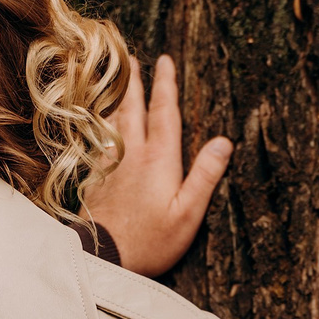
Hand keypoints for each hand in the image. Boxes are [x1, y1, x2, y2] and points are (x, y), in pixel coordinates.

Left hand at [87, 56, 231, 277]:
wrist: (103, 258)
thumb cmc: (150, 241)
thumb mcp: (188, 213)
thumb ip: (205, 176)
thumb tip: (223, 141)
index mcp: (159, 160)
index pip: (164, 113)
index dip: (165, 85)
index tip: (165, 61)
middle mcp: (132, 155)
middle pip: (133, 110)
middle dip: (135, 83)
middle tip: (133, 59)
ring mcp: (110, 166)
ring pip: (112, 123)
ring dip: (116, 100)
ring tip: (116, 83)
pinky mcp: (95, 181)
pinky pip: (98, 143)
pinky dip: (100, 127)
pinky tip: (99, 128)